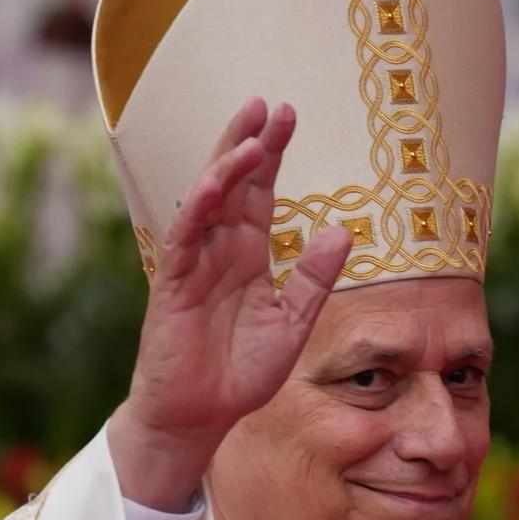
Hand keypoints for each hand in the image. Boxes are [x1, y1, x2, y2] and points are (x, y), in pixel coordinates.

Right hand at [108, 98, 352, 509]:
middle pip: (234, 184)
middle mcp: (220, 251)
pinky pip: (185, 238)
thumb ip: (315, 279)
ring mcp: (195, 264)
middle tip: (267, 103)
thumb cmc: (240, 373)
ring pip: (209, 202)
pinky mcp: (173, 285)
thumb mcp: (293, 324)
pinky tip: (216, 181)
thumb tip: (344, 230)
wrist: (200, 416)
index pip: (260, 193)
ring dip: (227, 165)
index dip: (272, 155)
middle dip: (249, 142)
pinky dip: (199, 207)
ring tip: (251, 132)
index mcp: (248, 257)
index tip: (287, 115)